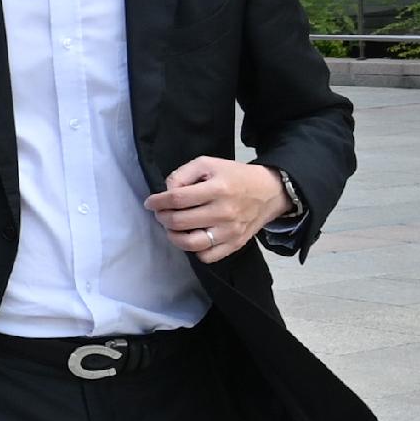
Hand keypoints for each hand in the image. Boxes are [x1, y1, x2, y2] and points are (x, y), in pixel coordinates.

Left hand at [148, 157, 291, 264]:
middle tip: (161, 214)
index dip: (158, 201)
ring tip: (172, 228)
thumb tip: (167, 191)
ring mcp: (230, 231)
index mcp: (218, 188)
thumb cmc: (234, 176)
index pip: (178, 198)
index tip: (150, 203)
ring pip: (191, 243)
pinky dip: (194, 250)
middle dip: (163, 218)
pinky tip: (192, 238)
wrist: (269, 192)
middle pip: (180, 221)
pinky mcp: (235, 244)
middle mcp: (224, 212)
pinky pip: (207, 256)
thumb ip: (183, 174)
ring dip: (174, 236)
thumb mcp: (209, 164)